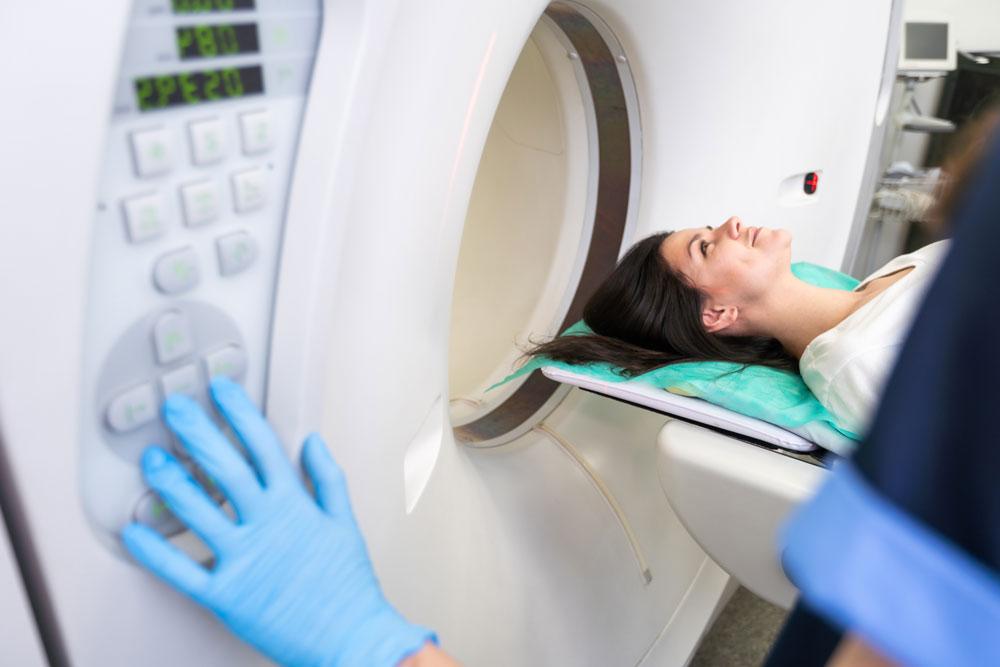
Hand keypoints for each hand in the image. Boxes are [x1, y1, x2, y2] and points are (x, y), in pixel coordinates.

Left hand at [122, 378, 434, 665]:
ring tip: (151, 459)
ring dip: (169, 481)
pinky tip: (133, 532)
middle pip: (223, 466)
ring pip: (195, 511)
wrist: (350, 637)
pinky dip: (152, 552)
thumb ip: (326, 478)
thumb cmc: (347, 585)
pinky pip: (180, 570)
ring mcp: (243, 558)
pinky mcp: (225, 595)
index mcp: (294, 504)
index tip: (221, 390)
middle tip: (175, 408)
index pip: (262, 445)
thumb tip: (311, 442)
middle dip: (195, 431)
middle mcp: (265, 524)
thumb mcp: (344, 522)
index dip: (239, 413)